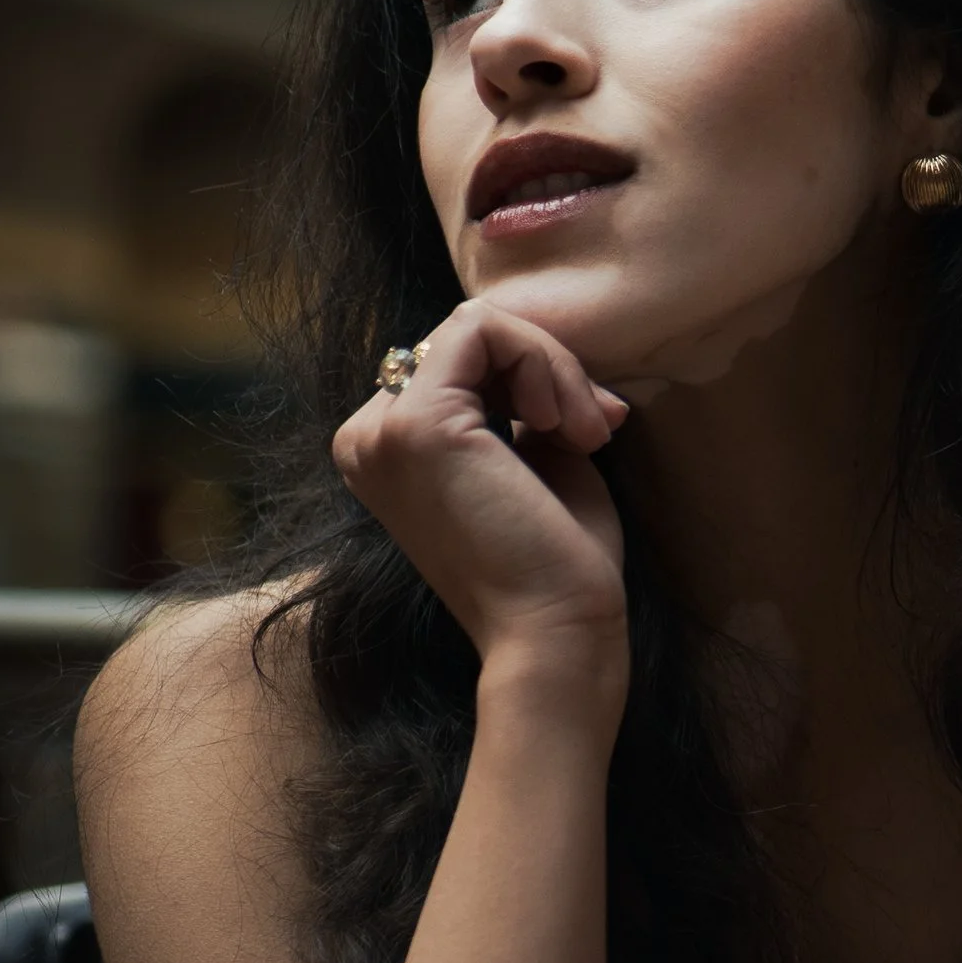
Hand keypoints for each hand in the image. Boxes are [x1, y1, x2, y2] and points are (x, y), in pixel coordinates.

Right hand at [332, 302, 630, 688]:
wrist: (556, 634)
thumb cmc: (558, 566)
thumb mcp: (538, 464)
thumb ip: (524, 409)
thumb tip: (549, 365)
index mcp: (384, 452)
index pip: (458, 365)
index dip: (534, 382)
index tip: (592, 432)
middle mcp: (365, 438)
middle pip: (464, 342)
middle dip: (547, 370)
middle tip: (596, 431)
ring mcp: (382, 430)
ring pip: (475, 328)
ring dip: (551, 367)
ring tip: (586, 432)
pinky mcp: (417, 424)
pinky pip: (482, 329)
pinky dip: (541, 360)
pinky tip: (564, 422)